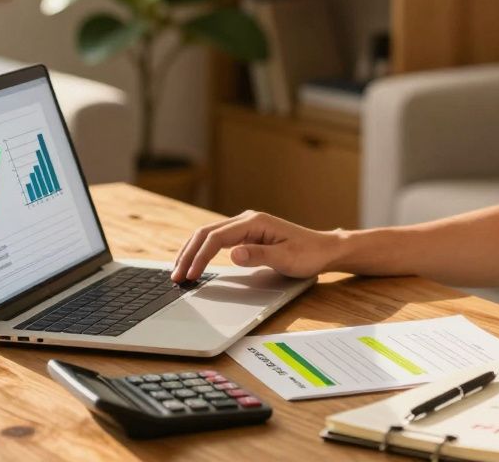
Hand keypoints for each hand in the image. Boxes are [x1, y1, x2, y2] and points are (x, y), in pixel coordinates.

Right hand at [170, 210, 338, 281]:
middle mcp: (246, 220)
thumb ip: (258, 256)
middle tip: (176, 277)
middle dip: (188, 254)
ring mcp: (245, 226)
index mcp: (254, 222)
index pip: (216, 238)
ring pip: (208, 235)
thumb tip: (232, 254)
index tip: (190, 275)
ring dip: (192, 252)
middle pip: (206, 233)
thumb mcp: (285, 259)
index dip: (200, 257)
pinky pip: (217, 240)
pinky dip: (202, 251)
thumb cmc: (308, 254)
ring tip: (179, 271)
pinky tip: (195, 263)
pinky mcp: (246, 235)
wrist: (323, 250)